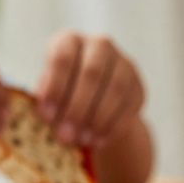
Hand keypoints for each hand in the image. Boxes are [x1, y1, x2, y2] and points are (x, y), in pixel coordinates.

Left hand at [35, 31, 145, 149]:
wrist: (94, 99)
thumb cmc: (62, 92)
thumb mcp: (48, 90)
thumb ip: (47, 98)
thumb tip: (48, 116)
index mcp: (70, 40)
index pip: (63, 59)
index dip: (55, 88)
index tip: (45, 116)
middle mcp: (99, 45)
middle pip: (92, 74)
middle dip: (78, 108)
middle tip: (66, 136)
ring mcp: (123, 63)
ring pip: (115, 89)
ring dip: (98, 119)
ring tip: (83, 141)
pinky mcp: (138, 85)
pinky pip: (129, 105)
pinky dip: (114, 126)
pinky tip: (100, 142)